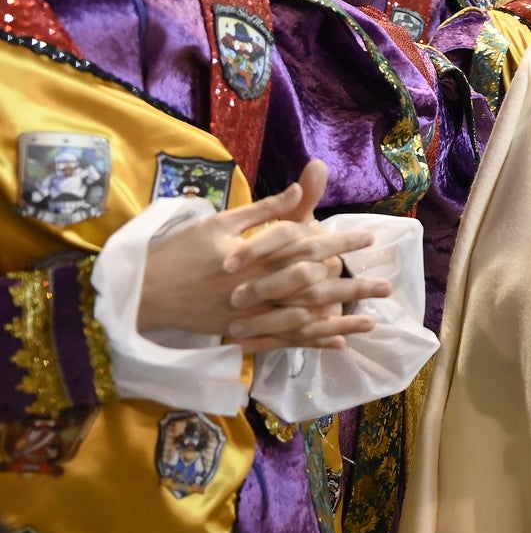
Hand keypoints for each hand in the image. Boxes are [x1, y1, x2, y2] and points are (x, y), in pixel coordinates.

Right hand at [139, 160, 386, 350]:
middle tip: (386, 286)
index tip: (369, 238)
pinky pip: (282, 342)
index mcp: (254, 257)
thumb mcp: (220, 221)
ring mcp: (250, 315)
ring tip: (373, 322)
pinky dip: (311, 343)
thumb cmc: (180, 251)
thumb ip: (265, 210)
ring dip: (339, 321)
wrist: (142, 292)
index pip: (306, 247)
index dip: (339, 243)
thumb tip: (302, 188)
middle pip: (313, 288)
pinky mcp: (241, 333)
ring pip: (303, 320)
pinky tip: (338, 344)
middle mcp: (257, 288)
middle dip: (351, 287)